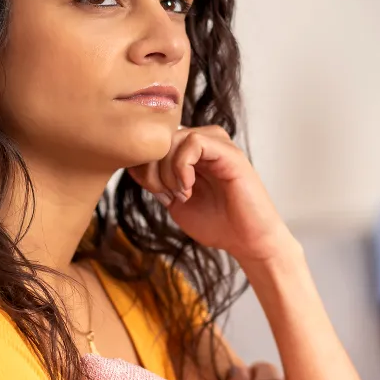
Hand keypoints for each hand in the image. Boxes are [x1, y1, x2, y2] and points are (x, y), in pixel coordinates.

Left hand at [127, 126, 294, 263]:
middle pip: (160, 139)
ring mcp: (218, 144)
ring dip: (168, 171)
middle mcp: (205, 142)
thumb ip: (157, 182)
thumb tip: (132, 166)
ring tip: (181, 194)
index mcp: (192, 153)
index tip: (158, 194)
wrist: (247, 241)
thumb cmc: (217, 224)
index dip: (145, 167)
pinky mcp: (229, 152)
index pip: (155, 143)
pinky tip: (188, 188)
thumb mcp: (175, 201)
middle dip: (153, 170)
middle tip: (167, 196)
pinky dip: (182, 167)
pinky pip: (193, 143)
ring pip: (173, 139)